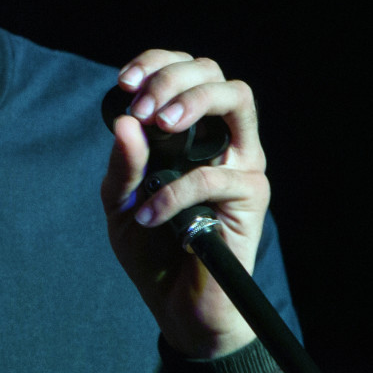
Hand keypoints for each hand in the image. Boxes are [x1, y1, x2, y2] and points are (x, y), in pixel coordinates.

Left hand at [100, 50, 268, 358]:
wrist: (178, 309)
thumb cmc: (153, 250)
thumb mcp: (121, 203)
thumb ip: (123, 164)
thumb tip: (126, 123)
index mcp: (193, 132)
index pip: (185, 71)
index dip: (157, 64)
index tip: (124, 82)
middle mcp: (223, 140)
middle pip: (214, 73)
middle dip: (172, 78)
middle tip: (142, 108)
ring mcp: (243, 164)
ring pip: (237, 99)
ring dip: (193, 102)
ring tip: (158, 124)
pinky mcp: (251, 197)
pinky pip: (215, 175)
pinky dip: (175, 192)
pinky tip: (150, 215)